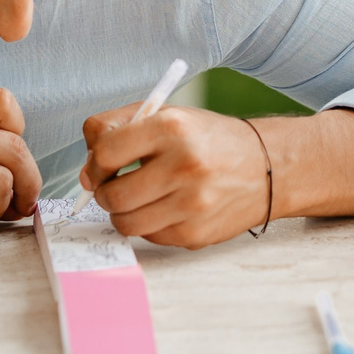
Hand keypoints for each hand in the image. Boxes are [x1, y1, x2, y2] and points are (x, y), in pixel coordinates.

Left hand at [81, 104, 269, 248]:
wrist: (268, 167)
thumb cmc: (208, 140)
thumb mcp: (167, 116)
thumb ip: (116, 129)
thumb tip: (84, 174)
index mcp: (173, 127)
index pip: (105, 152)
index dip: (93, 164)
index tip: (98, 167)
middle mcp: (184, 165)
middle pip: (110, 194)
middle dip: (104, 192)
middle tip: (115, 185)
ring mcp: (192, 204)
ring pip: (125, 222)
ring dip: (123, 212)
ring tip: (138, 198)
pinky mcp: (197, 234)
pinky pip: (149, 237)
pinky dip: (149, 225)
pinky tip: (167, 208)